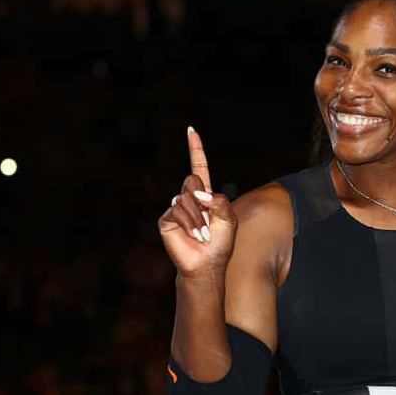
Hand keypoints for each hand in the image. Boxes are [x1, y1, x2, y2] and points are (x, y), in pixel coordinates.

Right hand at [158, 127, 236, 276]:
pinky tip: (195, 236)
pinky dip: (190, 223)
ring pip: (185, 197)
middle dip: (202, 199)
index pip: (198, 167)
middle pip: (192, 180)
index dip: (195, 150)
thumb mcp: (229, 219)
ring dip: (199, 218)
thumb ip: (219, 201)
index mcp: (205, 195)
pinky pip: (177, 210)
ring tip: (203, 234)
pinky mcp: (166, 219)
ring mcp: (176, 207)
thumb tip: (199, 194)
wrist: (207, 263)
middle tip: (209, 221)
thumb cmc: (219, 243)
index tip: (191, 131)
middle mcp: (188, 198)